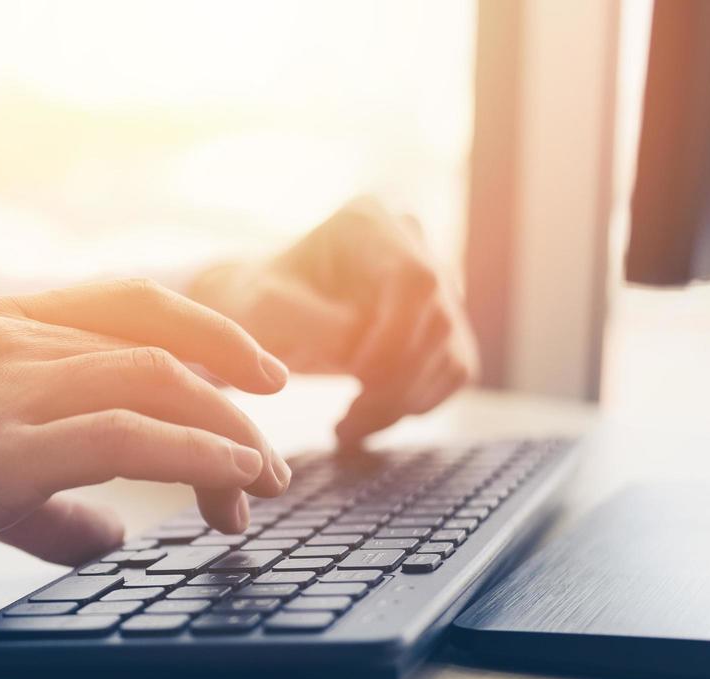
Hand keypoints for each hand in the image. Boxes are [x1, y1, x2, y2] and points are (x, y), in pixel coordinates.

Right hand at [0, 279, 292, 604]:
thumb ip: (43, 494)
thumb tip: (111, 533)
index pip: (130, 306)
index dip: (209, 336)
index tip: (257, 380)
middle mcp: (6, 342)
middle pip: (160, 345)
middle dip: (232, 400)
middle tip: (267, 463)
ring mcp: (1, 390)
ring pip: (156, 384)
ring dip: (226, 436)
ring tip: (260, 487)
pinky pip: (127, 439)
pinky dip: (196, 457)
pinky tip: (230, 484)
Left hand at [186, 197, 478, 443]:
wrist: (264, 315)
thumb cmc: (256, 306)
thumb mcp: (260, 309)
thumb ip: (303, 319)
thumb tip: (357, 343)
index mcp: (368, 221)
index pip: (415, 279)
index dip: (393, 336)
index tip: (351, 373)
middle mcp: (412, 242)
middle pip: (439, 319)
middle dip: (394, 380)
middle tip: (346, 419)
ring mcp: (436, 282)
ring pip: (451, 352)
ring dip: (401, 402)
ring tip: (347, 426)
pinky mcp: (444, 324)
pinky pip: (454, 372)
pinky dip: (414, 405)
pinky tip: (368, 415)